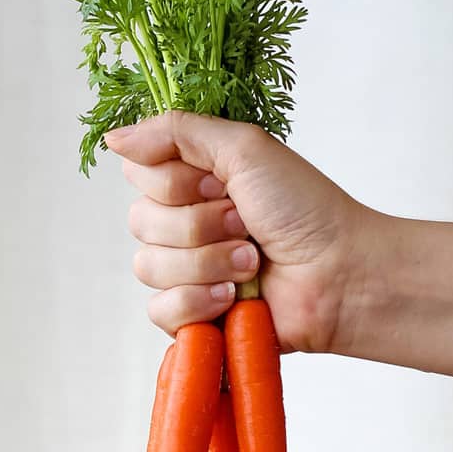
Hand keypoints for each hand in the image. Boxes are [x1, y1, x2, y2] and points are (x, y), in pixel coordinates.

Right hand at [103, 111, 379, 353]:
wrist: (339, 274)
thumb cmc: (305, 209)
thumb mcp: (244, 148)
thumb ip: (176, 132)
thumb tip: (113, 138)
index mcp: (193, 183)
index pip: (139, 176)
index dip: (176, 184)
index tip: (222, 186)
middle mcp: (185, 226)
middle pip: (141, 223)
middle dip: (198, 225)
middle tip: (246, 226)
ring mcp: (188, 274)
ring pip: (149, 267)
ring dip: (207, 263)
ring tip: (252, 263)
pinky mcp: (195, 318)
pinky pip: (160, 311)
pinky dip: (197, 303)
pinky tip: (234, 299)